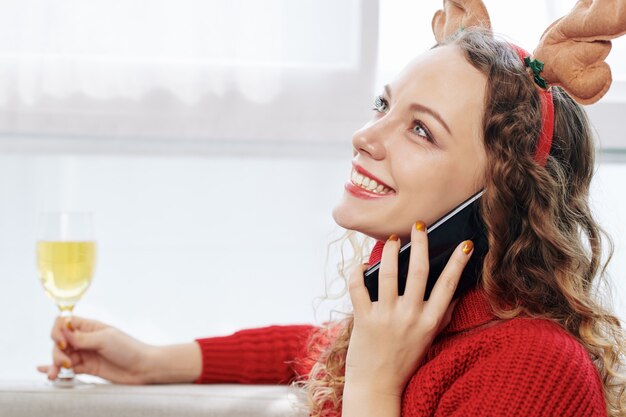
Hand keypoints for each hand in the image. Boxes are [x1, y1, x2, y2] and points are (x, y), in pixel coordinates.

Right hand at [37, 316, 156, 383]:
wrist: (142, 367)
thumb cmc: (129, 349)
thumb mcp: (105, 339)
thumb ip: (82, 338)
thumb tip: (62, 331)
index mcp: (91, 326)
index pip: (65, 323)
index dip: (59, 331)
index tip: (63, 342)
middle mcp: (85, 339)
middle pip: (60, 341)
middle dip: (57, 351)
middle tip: (65, 360)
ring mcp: (85, 353)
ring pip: (61, 356)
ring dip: (55, 363)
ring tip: (55, 373)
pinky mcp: (87, 367)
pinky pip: (67, 368)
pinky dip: (56, 369)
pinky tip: (47, 372)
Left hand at [344, 221, 472, 397]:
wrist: (377, 386)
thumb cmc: (404, 360)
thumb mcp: (428, 338)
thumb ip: (440, 315)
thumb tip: (452, 290)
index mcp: (430, 322)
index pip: (448, 285)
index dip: (458, 263)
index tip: (465, 244)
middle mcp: (410, 317)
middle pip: (419, 271)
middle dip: (420, 244)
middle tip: (419, 226)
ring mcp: (387, 317)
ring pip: (388, 273)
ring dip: (389, 251)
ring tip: (391, 240)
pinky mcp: (364, 319)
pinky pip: (359, 286)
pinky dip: (357, 271)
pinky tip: (361, 264)